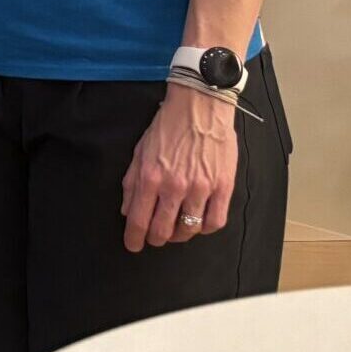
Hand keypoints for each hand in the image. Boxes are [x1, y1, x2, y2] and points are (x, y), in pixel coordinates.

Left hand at [120, 83, 238, 251]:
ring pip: (189, 230)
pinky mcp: (223, 186)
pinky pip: (215, 222)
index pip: (138, 220)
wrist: (199, 106)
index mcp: (150, 177)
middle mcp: (174, 187)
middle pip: (163, 231)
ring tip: (176, 230)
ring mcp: (201, 188)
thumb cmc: (168, 127)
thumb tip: (127, 211)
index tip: (133, 244)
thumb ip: (131, 184)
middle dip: (155, 239)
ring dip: (179, 236)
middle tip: (154, 238)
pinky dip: (205, 229)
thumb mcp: (139, 152)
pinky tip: (199, 223)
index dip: (134, 238)